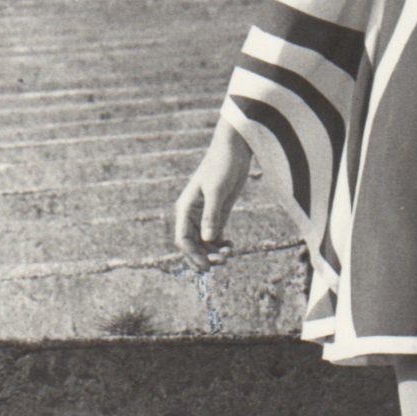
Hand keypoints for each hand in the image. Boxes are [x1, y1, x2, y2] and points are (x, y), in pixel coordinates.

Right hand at [172, 128, 254, 270]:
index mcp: (185, 208)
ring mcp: (205, 214)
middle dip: (205, 256)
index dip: (192, 255)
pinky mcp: (218, 212)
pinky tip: (231, 246)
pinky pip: (215, 234)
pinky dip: (221, 244)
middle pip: (193, 244)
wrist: (234, 149)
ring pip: (204, 241)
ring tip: (229, 254)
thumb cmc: (222, 165)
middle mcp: (192, 214)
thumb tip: (207, 239)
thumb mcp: (216, 190)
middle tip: (223, 262)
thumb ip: (211, 215)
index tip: (207, 265)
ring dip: (213, 252)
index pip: (182, 239)